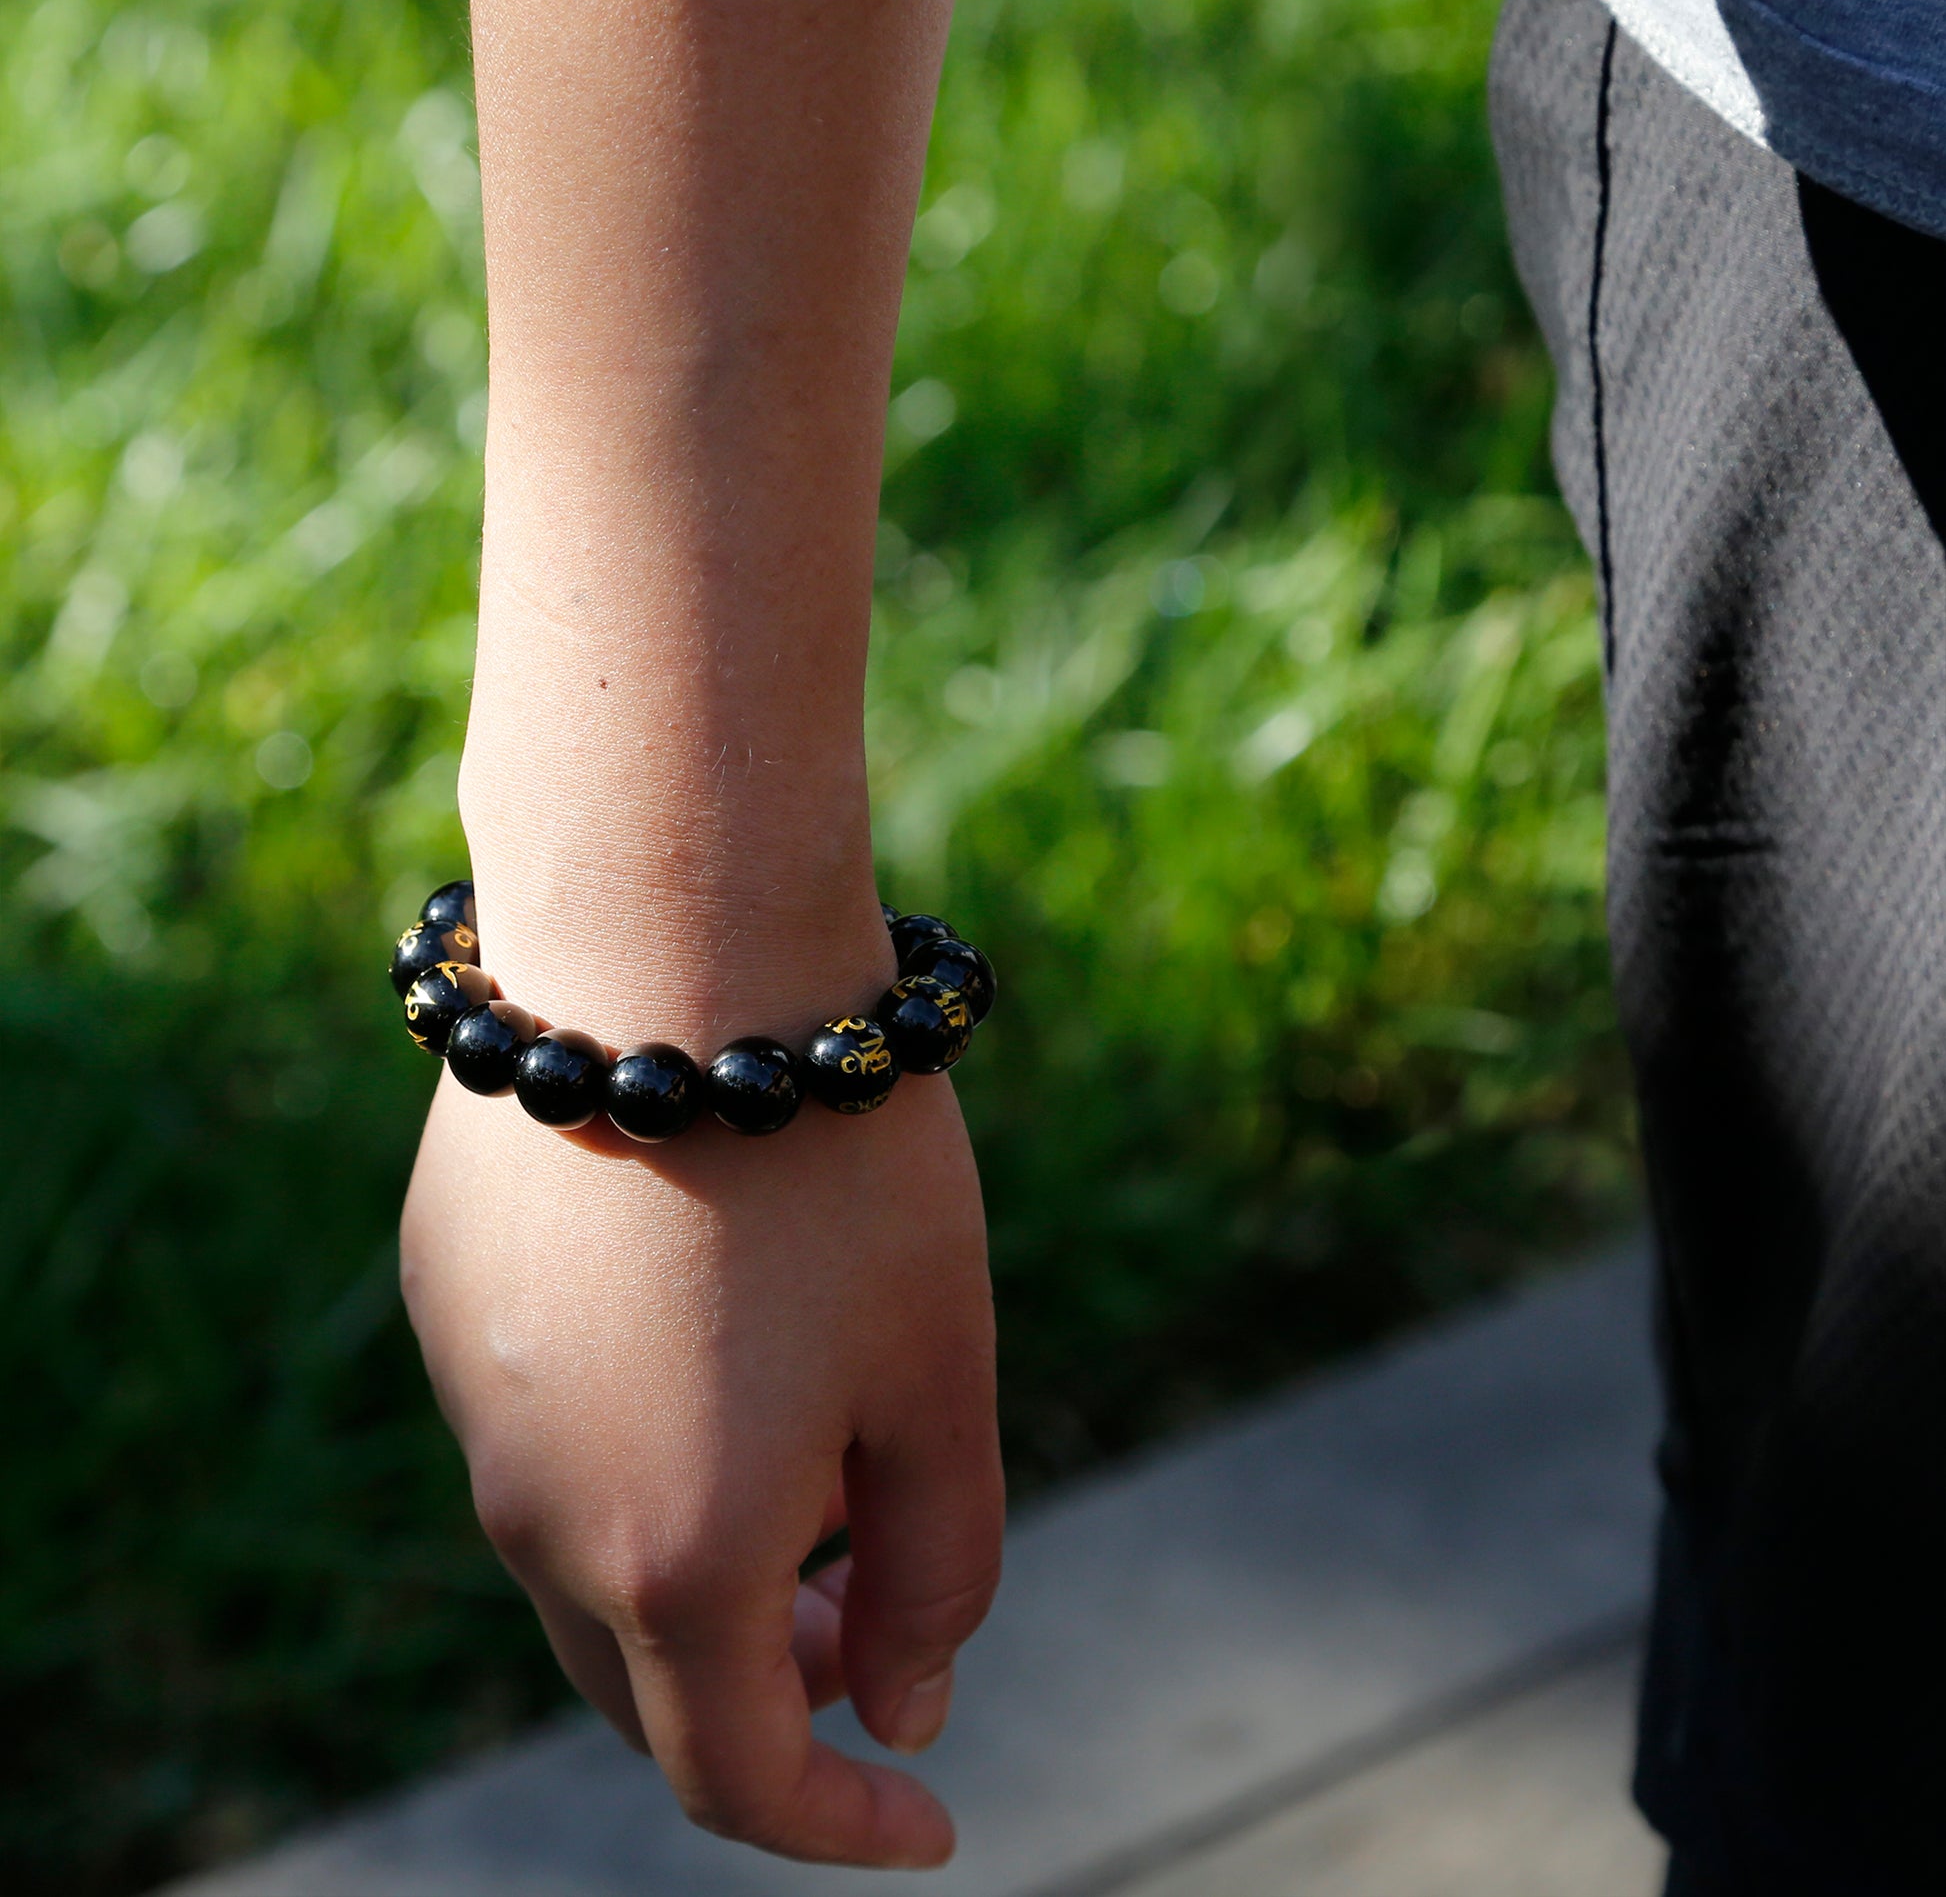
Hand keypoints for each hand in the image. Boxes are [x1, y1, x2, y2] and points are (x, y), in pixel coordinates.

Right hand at [400, 1054, 1001, 1867]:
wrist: (671, 944)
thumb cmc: (844, 1168)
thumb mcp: (942, 1377)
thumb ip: (939, 1572)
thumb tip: (905, 1715)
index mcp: (670, 1561)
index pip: (740, 1776)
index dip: (840, 1825)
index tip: (927, 1820)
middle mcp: (533, 1513)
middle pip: (650, 1680)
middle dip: (778, 1686)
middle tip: (885, 1612)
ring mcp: (470, 1406)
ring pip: (587, 1557)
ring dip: (707, 1562)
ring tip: (818, 1454)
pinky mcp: (446, 1306)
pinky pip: (543, 1433)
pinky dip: (639, 1451)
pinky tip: (716, 1334)